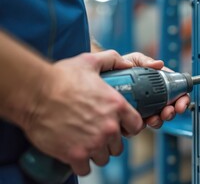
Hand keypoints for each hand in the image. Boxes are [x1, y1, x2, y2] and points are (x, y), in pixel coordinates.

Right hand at [22, 50, 144, 175]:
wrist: (34, 93)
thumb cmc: (60, 78)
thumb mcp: (89, 61)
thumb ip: (112, 60)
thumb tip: (127, 64)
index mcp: (117, 106)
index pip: (136, 125)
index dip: (129, 127)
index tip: (122, 127)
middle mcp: (109, 126)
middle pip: (118, 145)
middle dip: (110, 141)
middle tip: (98, 134)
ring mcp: (93, 142)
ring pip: (103, 158)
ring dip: (96, 152)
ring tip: (85, 143)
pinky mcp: (76, 155)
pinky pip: (86, 168)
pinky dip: (81, 163)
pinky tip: (75, 153)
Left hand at [122, 52, 190, 128]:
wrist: (103, 77)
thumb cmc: (120, 67)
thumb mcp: (134, 60)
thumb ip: (146, 61)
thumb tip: (159, 64)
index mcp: (158, 83)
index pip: (176, 91)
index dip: (182, 98)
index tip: (181, 103)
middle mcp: (153, 97)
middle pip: (170, 108)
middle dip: (172, 112)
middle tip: (169, 111)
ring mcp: (144, 108)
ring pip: (158, 119)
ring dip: (160, 120)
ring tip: (156, 117)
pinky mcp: (133, 117)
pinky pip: (141, 125)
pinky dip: (143, 125)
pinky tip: (142, 121)